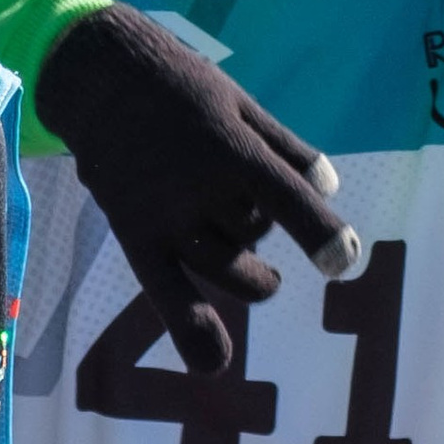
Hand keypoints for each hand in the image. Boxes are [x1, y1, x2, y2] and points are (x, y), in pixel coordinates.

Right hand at [37, 2, 358, 376]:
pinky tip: (212, 364)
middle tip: (254, 214)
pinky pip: (167, 293)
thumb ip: (288, 148)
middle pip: (254, 237)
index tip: (344, 262)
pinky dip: (191, 330)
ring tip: (249, 258)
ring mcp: (163, 217)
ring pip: (223, 267)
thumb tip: (329, 188)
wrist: (100, 80)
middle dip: (265, 233)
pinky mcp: (135, 236)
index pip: (284, 198)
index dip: (318, 231)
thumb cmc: (181, 89)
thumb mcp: (242, 101)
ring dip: (247, 269)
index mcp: (230, 147)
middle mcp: (195, 188)